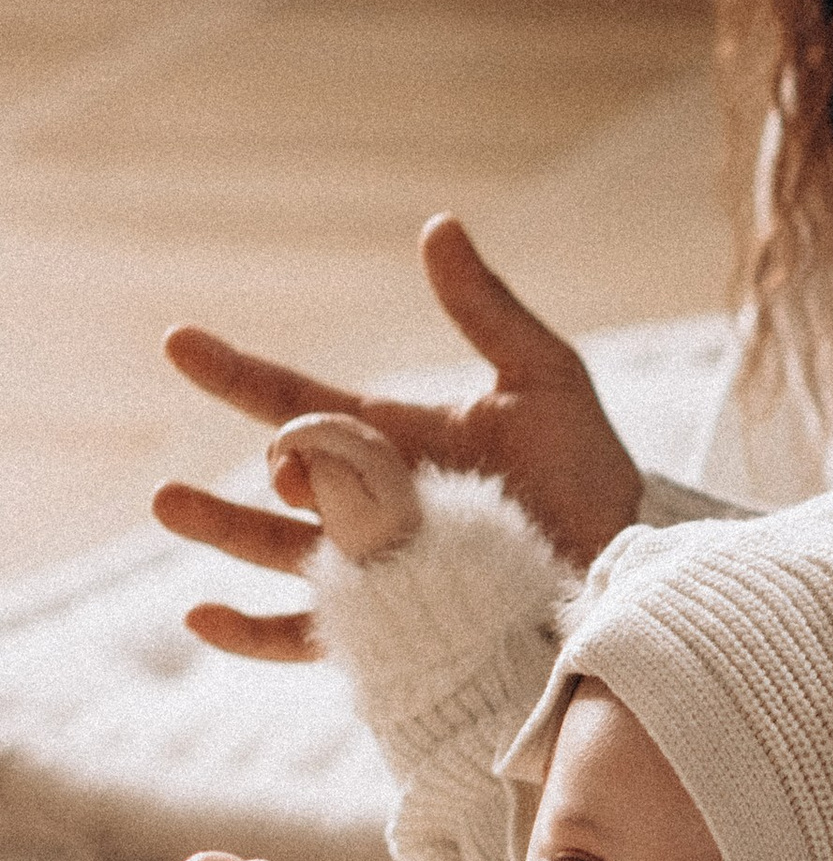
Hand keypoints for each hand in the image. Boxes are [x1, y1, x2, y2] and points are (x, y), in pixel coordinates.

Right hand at [154, 214, 647, 660]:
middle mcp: (371, 505)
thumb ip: (486, 310)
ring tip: (171, 504)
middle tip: (274, 461)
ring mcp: (377, 568)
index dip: (238, 373)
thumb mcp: (544, 380)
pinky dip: (251, 631)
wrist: (633, 572)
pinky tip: (201, 614)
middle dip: (258, 465)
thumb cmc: (590, 475)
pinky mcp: (394, 630)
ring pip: (279, 550)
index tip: (179, 343)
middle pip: (286, 480)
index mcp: (392, 442)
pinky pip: (309, 635)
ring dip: (222, 529)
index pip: (299, 402)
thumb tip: (438, 225)